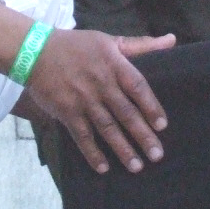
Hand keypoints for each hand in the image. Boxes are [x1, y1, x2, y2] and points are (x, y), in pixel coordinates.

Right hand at [25, 29, 174, 173]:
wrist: (37, 52)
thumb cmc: (79, 46)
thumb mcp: (111, 41)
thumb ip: (142, 45)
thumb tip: (172, 40)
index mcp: (115, 66)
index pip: (138, 88)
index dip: (151, 106)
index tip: (162, 125)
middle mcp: (102, 85)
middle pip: (126, 113)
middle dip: (142, 135)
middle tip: (157, 155)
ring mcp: (84, 101)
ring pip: (107, 128)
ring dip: (122, 148)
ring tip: (136, 166)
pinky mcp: (67, 113)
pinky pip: (82, 136)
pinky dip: (92, 153)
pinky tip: (103, 168)